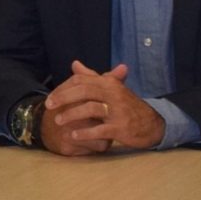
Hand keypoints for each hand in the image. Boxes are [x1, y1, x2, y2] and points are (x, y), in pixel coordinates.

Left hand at [39, 61, 167, 153]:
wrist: (152, 124)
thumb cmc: (127, 106)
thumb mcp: (112, 88)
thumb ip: (92, 77)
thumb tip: (74, 64)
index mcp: (109, 83)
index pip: (81, 80)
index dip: (63, 88)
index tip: (51, 97)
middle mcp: (114, 94)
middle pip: (83, 91)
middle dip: (63, 98)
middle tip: (49, 106)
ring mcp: (118, 111)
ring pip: (90, 109)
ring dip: (71, 115)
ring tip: (58, 121)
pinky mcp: (121, 128)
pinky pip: (99, 130)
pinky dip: (84, 133)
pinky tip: (73, 135)